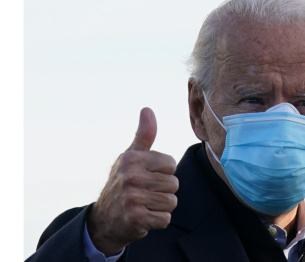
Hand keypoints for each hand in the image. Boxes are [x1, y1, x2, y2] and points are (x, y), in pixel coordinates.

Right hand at [87, 108, 178, 255]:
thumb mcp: (131, 157)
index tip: (148, 175)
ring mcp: (132, 198)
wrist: (105, 219)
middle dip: (164, 191)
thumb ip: (144, 135)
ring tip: (146, 204)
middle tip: (146, 193)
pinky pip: (165, 219)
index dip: (164, 172)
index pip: (171, 164)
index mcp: (131, 158)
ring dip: (162, 206)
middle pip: (173, 184)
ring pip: (171, 202)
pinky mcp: (136, 218)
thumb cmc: (123, 182)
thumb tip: (147, 109)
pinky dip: (158, 221)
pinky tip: (144, 217)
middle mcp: (130, 177)